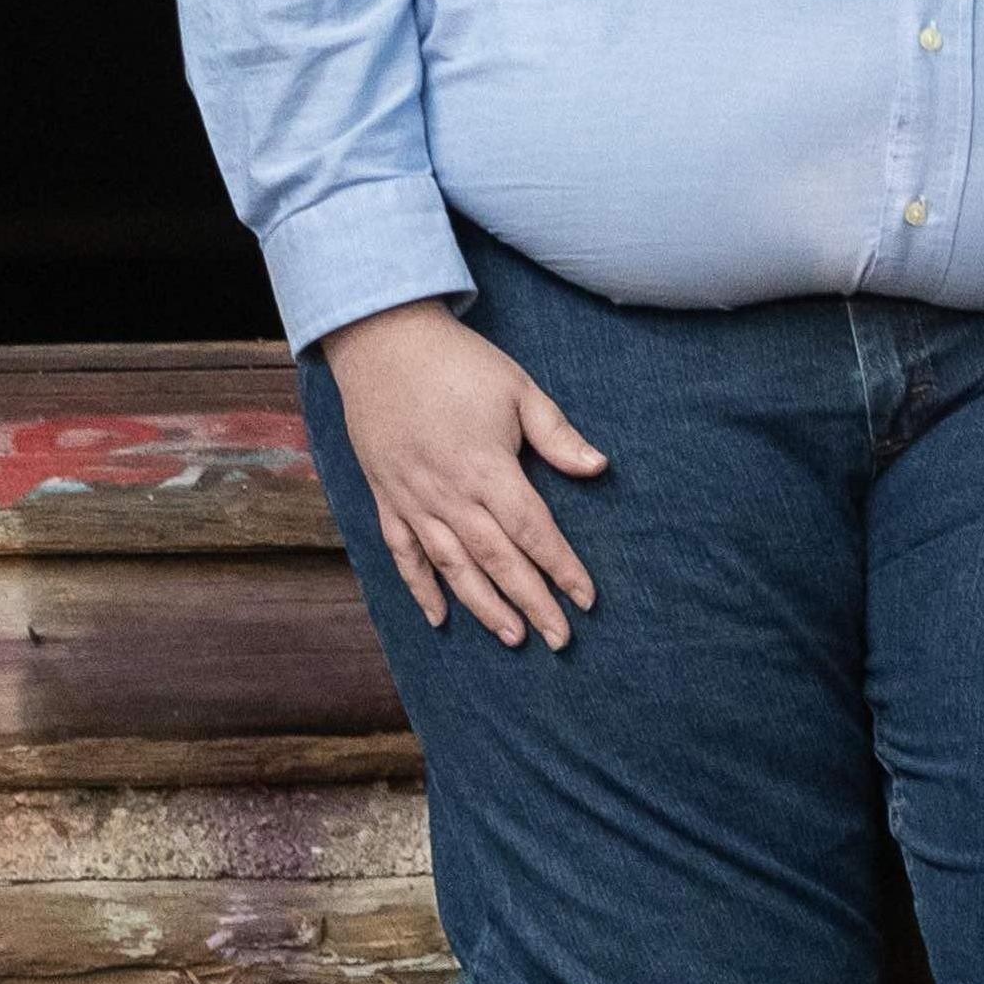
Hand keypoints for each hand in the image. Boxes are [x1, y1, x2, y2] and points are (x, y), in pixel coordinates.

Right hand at [321, 298, 611, 647]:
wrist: (383, 342)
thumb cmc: (459, 363)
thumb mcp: (519, 389)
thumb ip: (557, 435)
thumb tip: (599, 469)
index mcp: (487, 468)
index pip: (533, 531)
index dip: (561, 568)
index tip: (587, 600)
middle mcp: (449, 494)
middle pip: (498, 560)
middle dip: (532, 602)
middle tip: (560, 640)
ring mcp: (413, 500)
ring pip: (452, 567)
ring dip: (483, 605)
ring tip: (513, 636)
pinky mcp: (387, 497)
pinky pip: (404, 553)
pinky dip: (420, 588)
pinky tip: (440, 617)